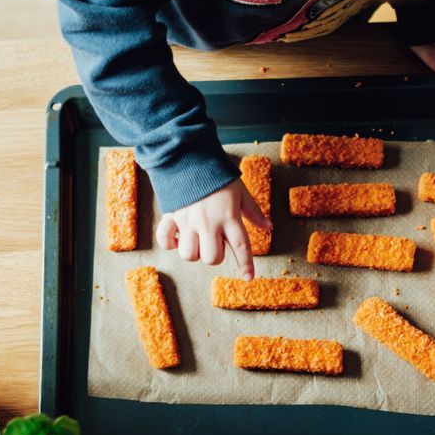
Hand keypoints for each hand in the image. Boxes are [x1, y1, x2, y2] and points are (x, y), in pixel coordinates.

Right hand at [155, 180, 271, 280]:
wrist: (189, 156)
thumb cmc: (216, 175)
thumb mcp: (240, 191)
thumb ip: (253, 212)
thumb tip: (268, 227)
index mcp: (229, 216)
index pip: (241, 247)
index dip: (245, 265)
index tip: (247, 278)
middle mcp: (208, 223)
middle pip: (212, 258)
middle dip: (215, 256)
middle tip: (215, 243)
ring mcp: (188, 221)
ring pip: (189, 254)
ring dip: (194, 251)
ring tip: (196, 238)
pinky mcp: (170, 216)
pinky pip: (165, 241)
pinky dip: (170, 243)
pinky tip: (177, 237)